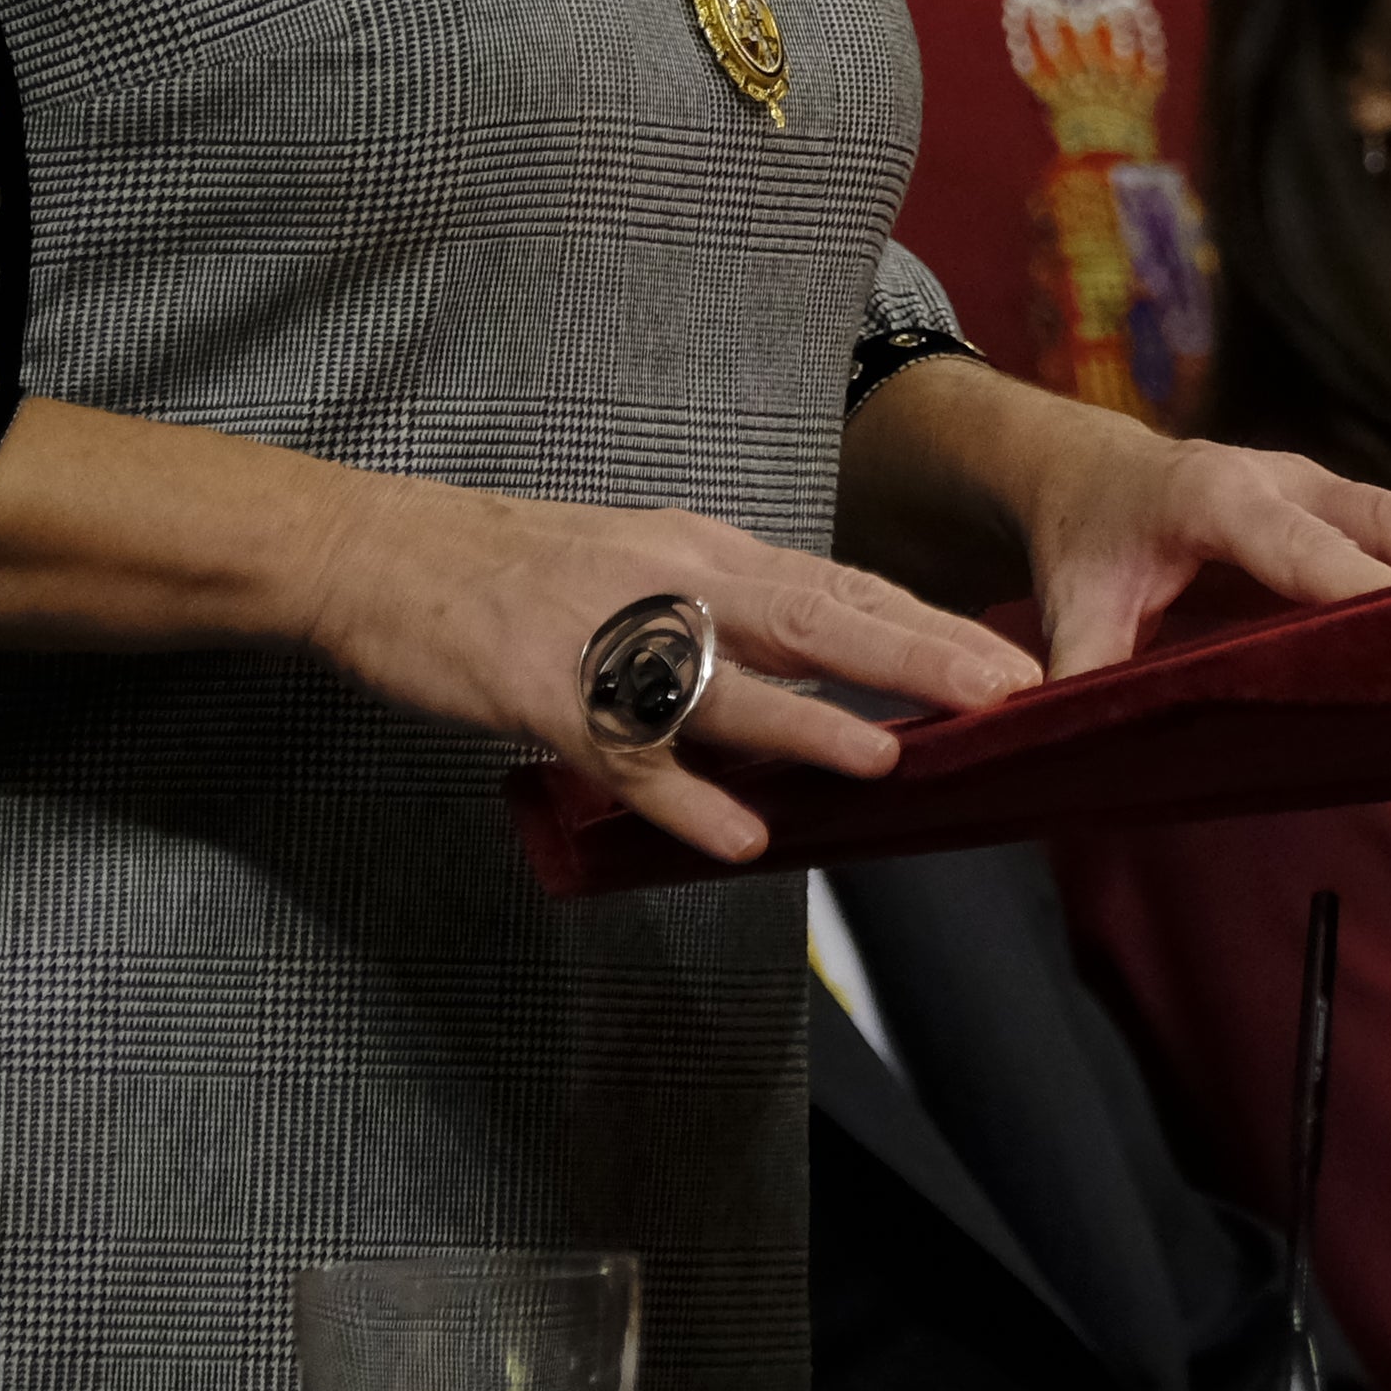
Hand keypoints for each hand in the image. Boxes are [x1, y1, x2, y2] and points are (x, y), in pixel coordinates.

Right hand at [295, 472, 1038, 868]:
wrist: (382, 550)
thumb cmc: (516, 564)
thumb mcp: (640, 557)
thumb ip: (725, 602)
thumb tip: (817, 644)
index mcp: (702, 551)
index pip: (838, 585)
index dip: (927, 625)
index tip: (1008, 660)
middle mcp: (672, 582)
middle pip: (814, 618)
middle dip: (915, 659)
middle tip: (1004, 695)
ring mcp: (608, 639)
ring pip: (728, 685)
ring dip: (812, 727)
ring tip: (892, 760)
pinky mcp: (543, 693)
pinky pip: (628, 754)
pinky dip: (686, 800)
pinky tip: (742, 840)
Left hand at [1005, 406, 1390, 675]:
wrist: (1093, 469)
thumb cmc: (1088, 544)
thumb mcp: (1073, 605)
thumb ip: (1081, 669)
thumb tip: (1074, 739)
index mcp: (1215, 498)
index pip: (1300, 547)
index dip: (1363, 582)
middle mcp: (1285, 479)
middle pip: (1389, 515)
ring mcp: (1326, 485)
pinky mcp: (1352, 501)